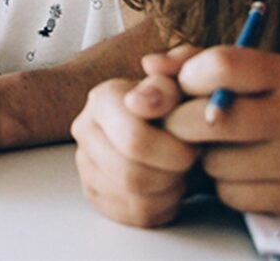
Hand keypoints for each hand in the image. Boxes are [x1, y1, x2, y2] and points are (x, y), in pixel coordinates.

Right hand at [71, 45, 200, 226]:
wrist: (171, 126)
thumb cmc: (181, 104)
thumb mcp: (187, 77)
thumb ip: (178, 65)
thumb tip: (151, 67)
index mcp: (103, 98)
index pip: (134, 140)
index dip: (175, 150)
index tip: (193, 143)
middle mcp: (85, 129)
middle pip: (132, 175)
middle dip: (173, 174)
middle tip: (189, 160)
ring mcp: (87, 163)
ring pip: (134, 198)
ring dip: (169, 190)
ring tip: (180, 171)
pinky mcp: (95, 192)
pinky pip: (133, 215)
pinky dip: (161, 206)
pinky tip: (168, 186)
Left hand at [164, 48, 279, 215]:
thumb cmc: (272, 97)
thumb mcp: (244, 69)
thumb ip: (191, 61)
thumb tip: (149, 66)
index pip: (220, 66)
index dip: (187, 77)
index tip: (184, 87)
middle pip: (208, 121)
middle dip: (180, 123)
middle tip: (181, 123)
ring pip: (214, 163)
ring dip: (203, 157)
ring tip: (219, 147)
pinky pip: (230, 194)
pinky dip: (223, 184)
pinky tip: (238, 171)